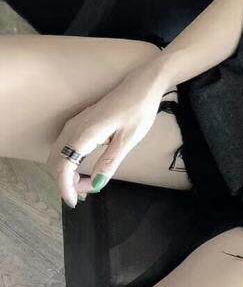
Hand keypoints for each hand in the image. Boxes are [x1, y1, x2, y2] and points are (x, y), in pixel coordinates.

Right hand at [47, 63, 169, 207]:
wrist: (142, 83)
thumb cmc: (139, 110)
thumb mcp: (129, 139)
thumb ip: (110, 162)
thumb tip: (95, 185)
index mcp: (85, 133)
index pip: (63, 166)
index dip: (65, 187)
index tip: (74, 202)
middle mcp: (74, 127)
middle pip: (55, 162)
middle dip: (65, 182)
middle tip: (84, 195)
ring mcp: (75, 123)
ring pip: (58, 154)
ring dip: (65, 172)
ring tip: (85, 185)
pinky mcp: (79, 122)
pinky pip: (65, 146)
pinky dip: (68, 162)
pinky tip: (83, 169)